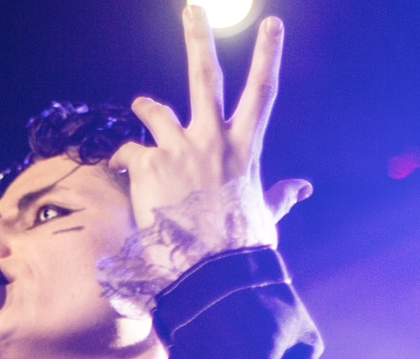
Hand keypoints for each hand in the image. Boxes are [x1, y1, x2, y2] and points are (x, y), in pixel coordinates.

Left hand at [101, 6, 310, 308]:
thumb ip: (280, 196)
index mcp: (246, 148)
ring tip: (139, 105)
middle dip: (198, 37)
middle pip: (205, 76)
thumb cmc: (238, 248)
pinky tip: (116, 166)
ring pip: (155, 111)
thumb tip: (303, 188)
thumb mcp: (265, 217)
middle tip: (192, 9)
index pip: (263, 92)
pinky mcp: (149, 165)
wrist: (204, 271)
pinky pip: (129, 151)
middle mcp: (212, 138)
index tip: (271, 24)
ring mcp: (179, 148)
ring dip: (145, 107)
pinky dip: (122, 158)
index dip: (268, 55)